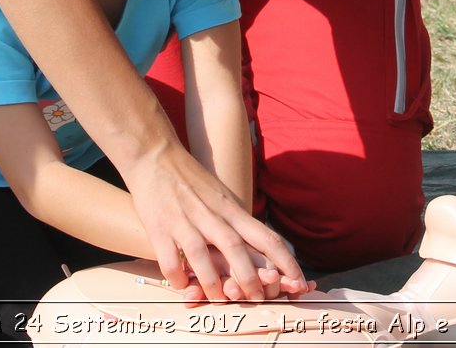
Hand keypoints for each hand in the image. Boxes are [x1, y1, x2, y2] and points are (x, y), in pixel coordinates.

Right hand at [127, 143, 305, 304]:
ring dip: (213, 283)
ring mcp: (184, 222)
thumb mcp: (223, 196)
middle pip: (237, 249)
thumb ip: (238, 221)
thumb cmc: (192, 179)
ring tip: (221, 300)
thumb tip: (262, 248)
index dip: (286, 262)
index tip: (300, 282)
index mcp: (231, 209)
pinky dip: (179, 278)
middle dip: (251, 278)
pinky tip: (183, 286)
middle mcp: (212, 216)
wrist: (156, 155)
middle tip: (260, 300)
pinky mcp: (159, 229)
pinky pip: (171, 260)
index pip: (266, 237)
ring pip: (203, 257)